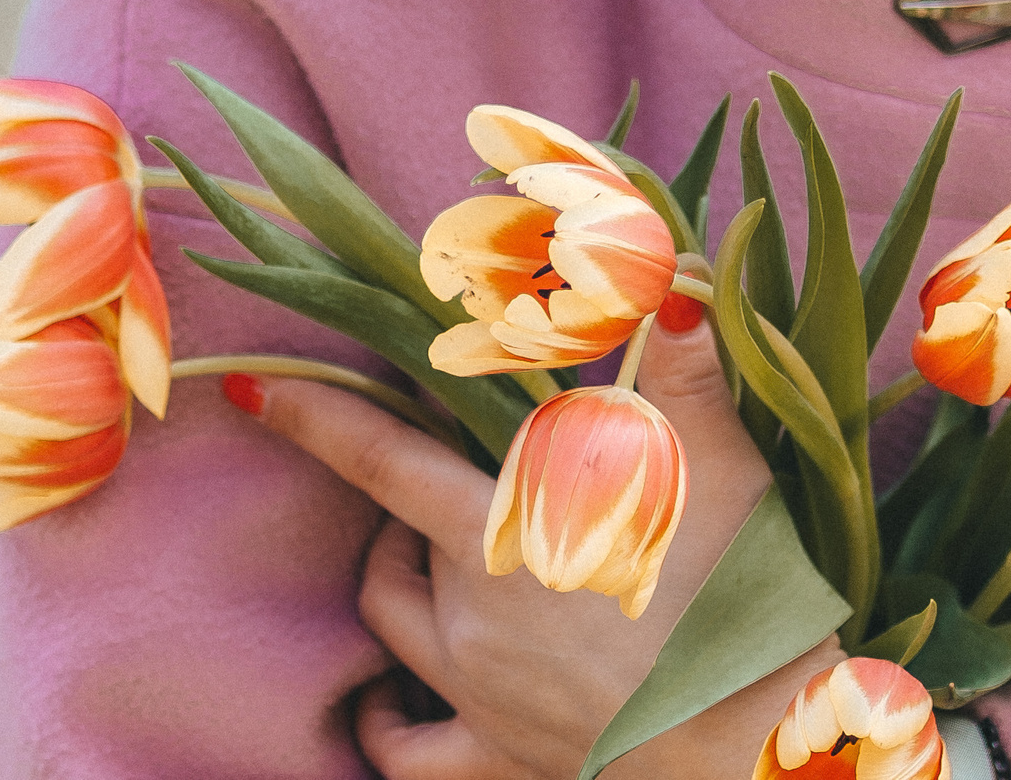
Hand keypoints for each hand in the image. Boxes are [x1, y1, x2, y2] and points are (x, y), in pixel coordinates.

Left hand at [246, 316, 839, 778]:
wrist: (762, 742)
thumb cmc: (733, 592)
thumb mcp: (714, 462)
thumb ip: (681, 366)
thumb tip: (676, 279)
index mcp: (499, 528)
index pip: (378, 457)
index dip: (312, 418)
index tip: (248, 389)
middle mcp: (468, 614)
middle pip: (391, 543)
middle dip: (400, 501)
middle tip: (449, 472)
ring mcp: (480, 698)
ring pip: (391, 629)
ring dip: (395, 582)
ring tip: (426, 553)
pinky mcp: (503, 762)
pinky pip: (412, 757)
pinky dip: (386, 727)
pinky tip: (384, 704)